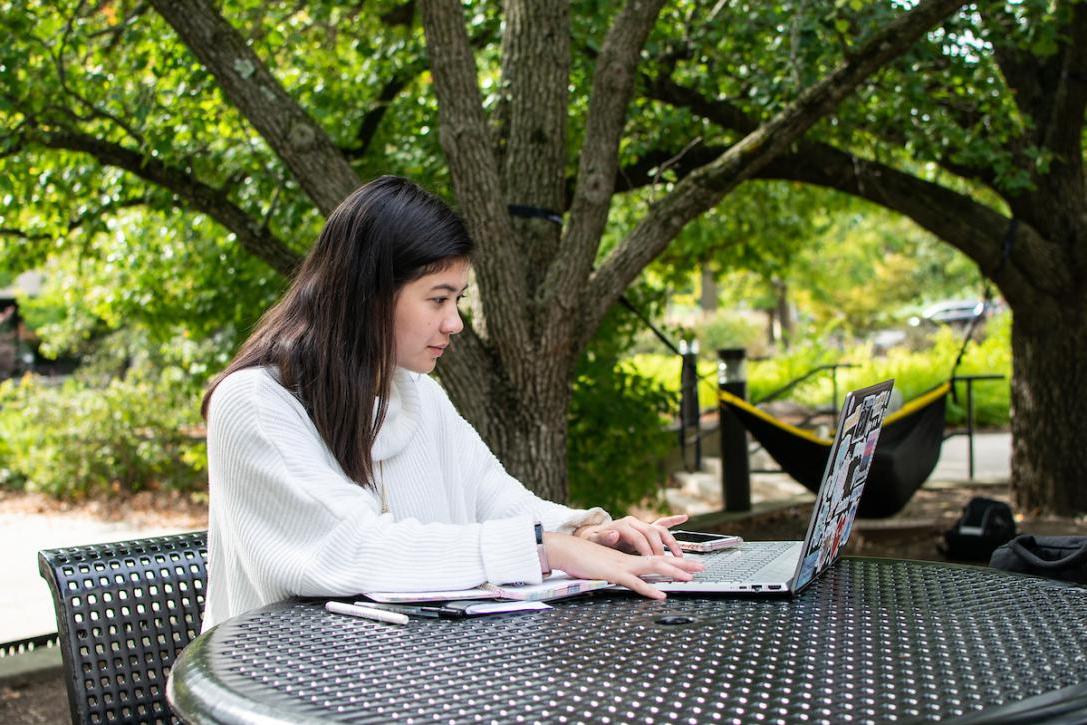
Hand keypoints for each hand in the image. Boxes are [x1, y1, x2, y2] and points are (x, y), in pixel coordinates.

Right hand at [543, 532, 703, 599]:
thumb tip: (628, 576)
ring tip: (688, 579)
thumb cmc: (582, 559)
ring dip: (672, 572)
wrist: (565, 550)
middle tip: (701, 568)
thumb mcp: (604, 565)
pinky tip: (660, 594)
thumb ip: (617, 570)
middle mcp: (628, 559)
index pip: (657, 558)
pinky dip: (649, 588)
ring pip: (652, 567)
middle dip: (682, 564)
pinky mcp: (612, 573)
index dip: (675, 562)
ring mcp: (622, 565)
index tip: (690, 565)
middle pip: (661, 559)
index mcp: (628, 558)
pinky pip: (634, 582)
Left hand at [574, 514, 688, 556]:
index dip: (646, 550)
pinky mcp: (645, 528)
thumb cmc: (596, 540)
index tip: (651, 562)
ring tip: (679, 555)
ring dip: (671, 542)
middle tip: (664, 563)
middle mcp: (634, 522)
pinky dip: (673, 520)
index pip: (639, 537)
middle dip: (660, 548)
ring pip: (660, 529)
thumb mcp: (595, 541)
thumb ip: (604, 538)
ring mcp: (641, 525)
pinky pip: (661, 523)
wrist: (595, 535)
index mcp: (623, 525)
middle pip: (652, 533)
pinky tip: (684, 517)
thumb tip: (613, 533)